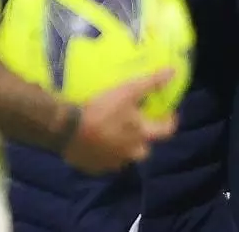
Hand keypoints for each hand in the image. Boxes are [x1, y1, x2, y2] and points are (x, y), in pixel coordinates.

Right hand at [61, 69, 177, 174]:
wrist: (66, 129)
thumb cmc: (101, 109)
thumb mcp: (128, 91)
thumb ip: (151, 82)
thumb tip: (172, 72)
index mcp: (141, 136)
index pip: (166, 132)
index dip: (170, 122)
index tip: (169, 114)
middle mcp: (129, 153)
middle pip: (144, 149)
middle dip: (143, 140)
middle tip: (136, 127)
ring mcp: (110, 163)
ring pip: (123, 157)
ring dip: (122, 148)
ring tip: (114, 134)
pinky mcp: (93, 167)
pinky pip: (103, 162)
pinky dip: (103, 153)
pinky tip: (96, 142)